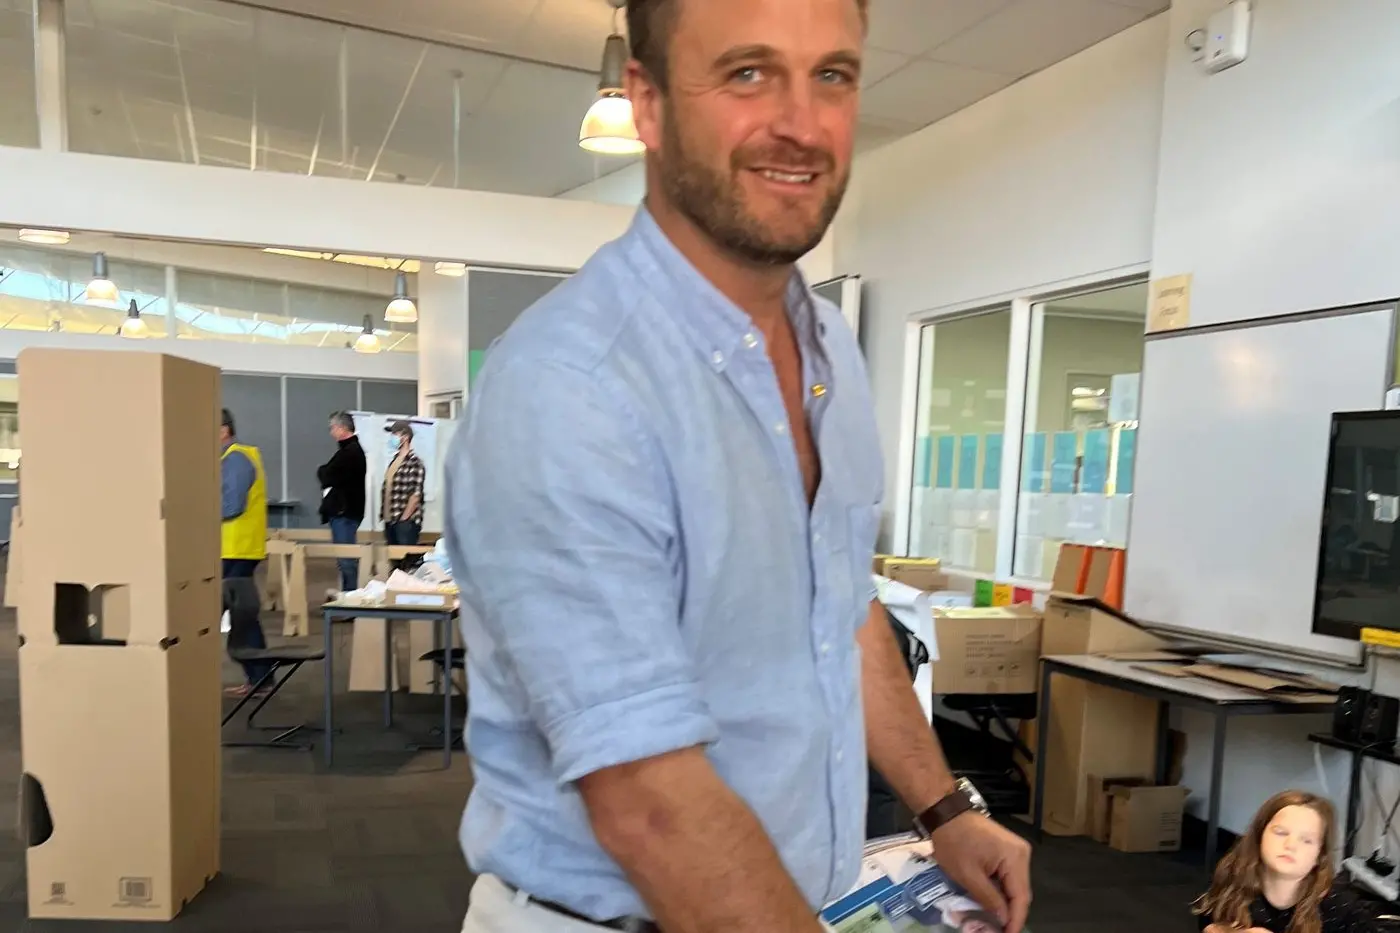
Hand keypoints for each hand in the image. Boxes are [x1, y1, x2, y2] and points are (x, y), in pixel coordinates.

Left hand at [930, 815, 1031, 932]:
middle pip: (1021, 892)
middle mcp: (1022, 854)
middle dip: (1011, 914)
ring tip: (997, 922)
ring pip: (1015, 886)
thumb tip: (1003, 919)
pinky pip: (1009, 876)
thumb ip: (989, 899)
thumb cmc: (954, 841)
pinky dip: (1002, 890)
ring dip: (1006, 903)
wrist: (946, 812)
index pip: (1021, 897)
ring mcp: (1016, 850)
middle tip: (999, 931)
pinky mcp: (1007, 850)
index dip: (1016, 920)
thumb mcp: (968, 875)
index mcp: (1015, 858)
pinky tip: (994, 903)